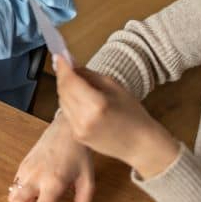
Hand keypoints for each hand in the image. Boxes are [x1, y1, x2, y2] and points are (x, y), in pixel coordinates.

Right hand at [8, 114, 94, 201]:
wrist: (66, 129)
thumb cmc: (79, 154)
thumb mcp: (88, 181)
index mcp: (52, 182)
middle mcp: (35, 177)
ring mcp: (26, 170)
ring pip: (13, 196)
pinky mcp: (23, 165)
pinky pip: (16, 186)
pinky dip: (20, 197)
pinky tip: (33, 200)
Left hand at [54, 56, 179, 179]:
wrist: (141, 145)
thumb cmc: (133, 115)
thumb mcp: (114, 87)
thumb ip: (89, 75)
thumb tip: (72, 65)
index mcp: (96, 104)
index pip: (70, 81)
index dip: (62, 67)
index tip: (59, 56)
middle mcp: (83, 118)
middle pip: (63, 90)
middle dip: (63, 76)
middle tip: (65, 65)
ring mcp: (78, 129)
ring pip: (62, 101)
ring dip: (65, 89)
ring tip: (75, 81)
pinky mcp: (77, 136)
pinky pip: (67, 113)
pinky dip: (69, 103)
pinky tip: (79, 98)